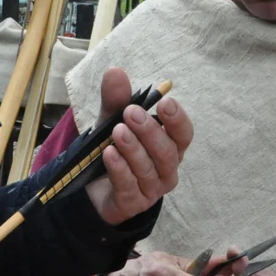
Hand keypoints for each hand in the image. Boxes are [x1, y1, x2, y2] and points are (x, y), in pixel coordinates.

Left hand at [85, 67, 193, 225]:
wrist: (90, 188)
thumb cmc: (114, 149)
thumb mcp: (112, 121)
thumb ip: (116, 100)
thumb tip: (115, 71)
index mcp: (169, 146)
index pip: (184, 135)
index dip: (177, 120)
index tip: (165, 102)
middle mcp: (166, 169)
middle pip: (168, 152)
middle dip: (151, 131)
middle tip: (131, 112)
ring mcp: (151, 189)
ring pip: (149, 169)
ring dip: (133, 149)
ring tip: (117, 131)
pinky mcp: (132, 204)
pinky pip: (128, 186)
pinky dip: (119, 168)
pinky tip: (108, 154)